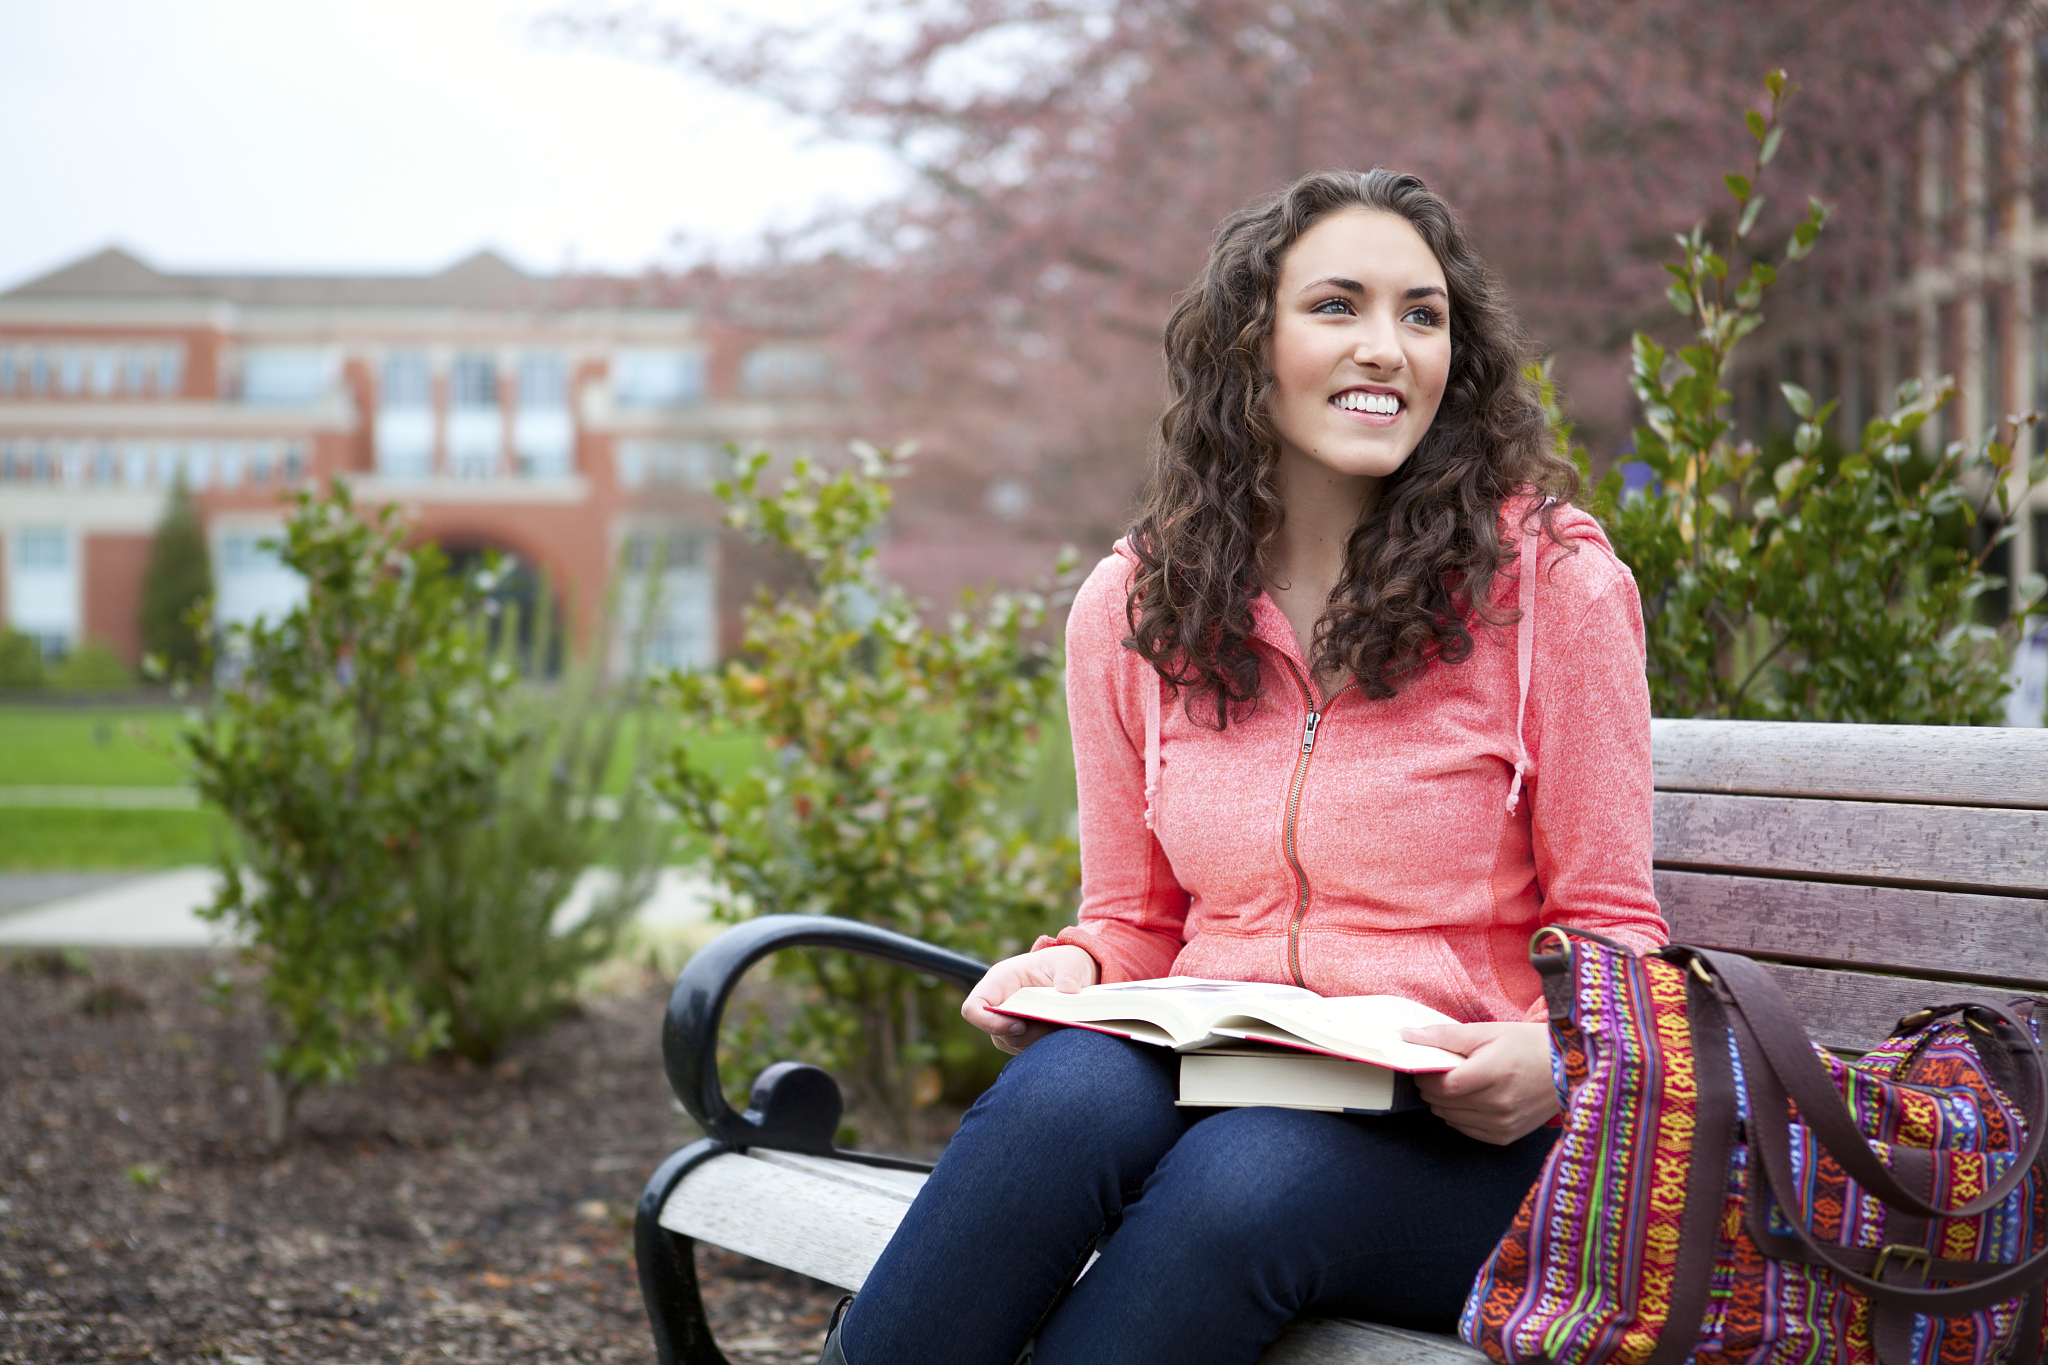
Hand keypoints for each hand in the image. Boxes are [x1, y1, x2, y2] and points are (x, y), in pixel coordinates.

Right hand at [961, 945, 1098, 1054]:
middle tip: (1053, 1027)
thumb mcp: (1071, 962)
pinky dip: (1042, 1046)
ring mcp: (1008, 1019)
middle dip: (1026, 1035)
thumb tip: (1067, 990)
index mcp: (1000, 980)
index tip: (1021, 1026)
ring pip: (1011, 1043)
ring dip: (1036, 1042)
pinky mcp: (1022, 1034)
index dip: (989, 1023)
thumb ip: (1068, 973)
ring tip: (1061, 1028)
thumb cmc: (1066, 963)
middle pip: (995, 1032)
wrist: (1075, 975)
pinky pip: (1025, 1049)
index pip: (974, 1008)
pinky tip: (1060, 1034)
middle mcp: (999, 1002)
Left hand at [1400, 1021, 1558, 1145]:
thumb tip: (1405, 1035)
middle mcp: (1500, 1104)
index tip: (1425, 1066)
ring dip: (1445, 1102)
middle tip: (1441, 1072)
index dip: (1426, 1077)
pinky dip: (1460, 1116)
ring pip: (1451, 1118)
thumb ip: (1444, 1035)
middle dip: (1433, 1088)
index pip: (1444, 1086)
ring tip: (1459, 1084)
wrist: (1570, 1068)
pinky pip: (1467, 1130)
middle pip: (1444, 1103)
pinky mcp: (1507, 1136)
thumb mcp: (1487, 1032)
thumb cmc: (1527, 1044)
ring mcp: (1505, 1123)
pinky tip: (1471, 1099)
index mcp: (1495, 1073)